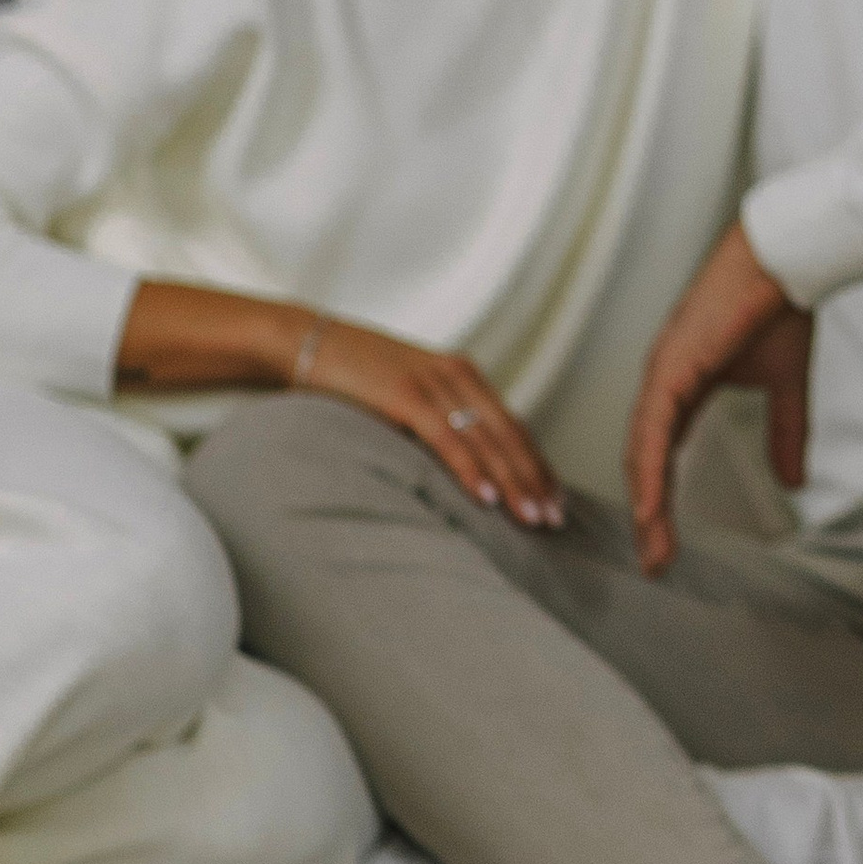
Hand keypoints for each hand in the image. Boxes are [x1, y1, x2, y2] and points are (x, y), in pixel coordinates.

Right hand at [305, 318, 563, 530]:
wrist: (305, 343)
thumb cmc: (354, 380)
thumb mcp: (408, 398)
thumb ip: (437, 422)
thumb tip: (463, 469)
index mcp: (465, 377)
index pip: (514, 428)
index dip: (538, 466)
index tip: (558, 502)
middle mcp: (458, 376)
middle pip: (510, 435)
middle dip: (535, 480)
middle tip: (556, 520)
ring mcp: (433, 383)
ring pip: (486, 439)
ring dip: (513, 482)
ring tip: (532, 517)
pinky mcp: (405, 393)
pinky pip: (447, 437)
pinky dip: (470, 468)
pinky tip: (486, 497)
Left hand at [626, 222, 798, 575]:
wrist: (786, 257)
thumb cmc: (780, 305)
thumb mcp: (785, 383)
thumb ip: (784, 433)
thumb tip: (793, 485)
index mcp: (683, 383)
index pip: (662, 451)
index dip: (661, 495)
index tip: (665, 542)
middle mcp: (664, 381)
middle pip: (645, 458)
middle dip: (650, 513)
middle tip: (655, 561)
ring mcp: (663, 373)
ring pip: (643, 450)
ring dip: (647, 502)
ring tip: (653, 549)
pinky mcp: (672, 366)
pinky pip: (653, 429)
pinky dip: (648, 469)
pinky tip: (650, 506)